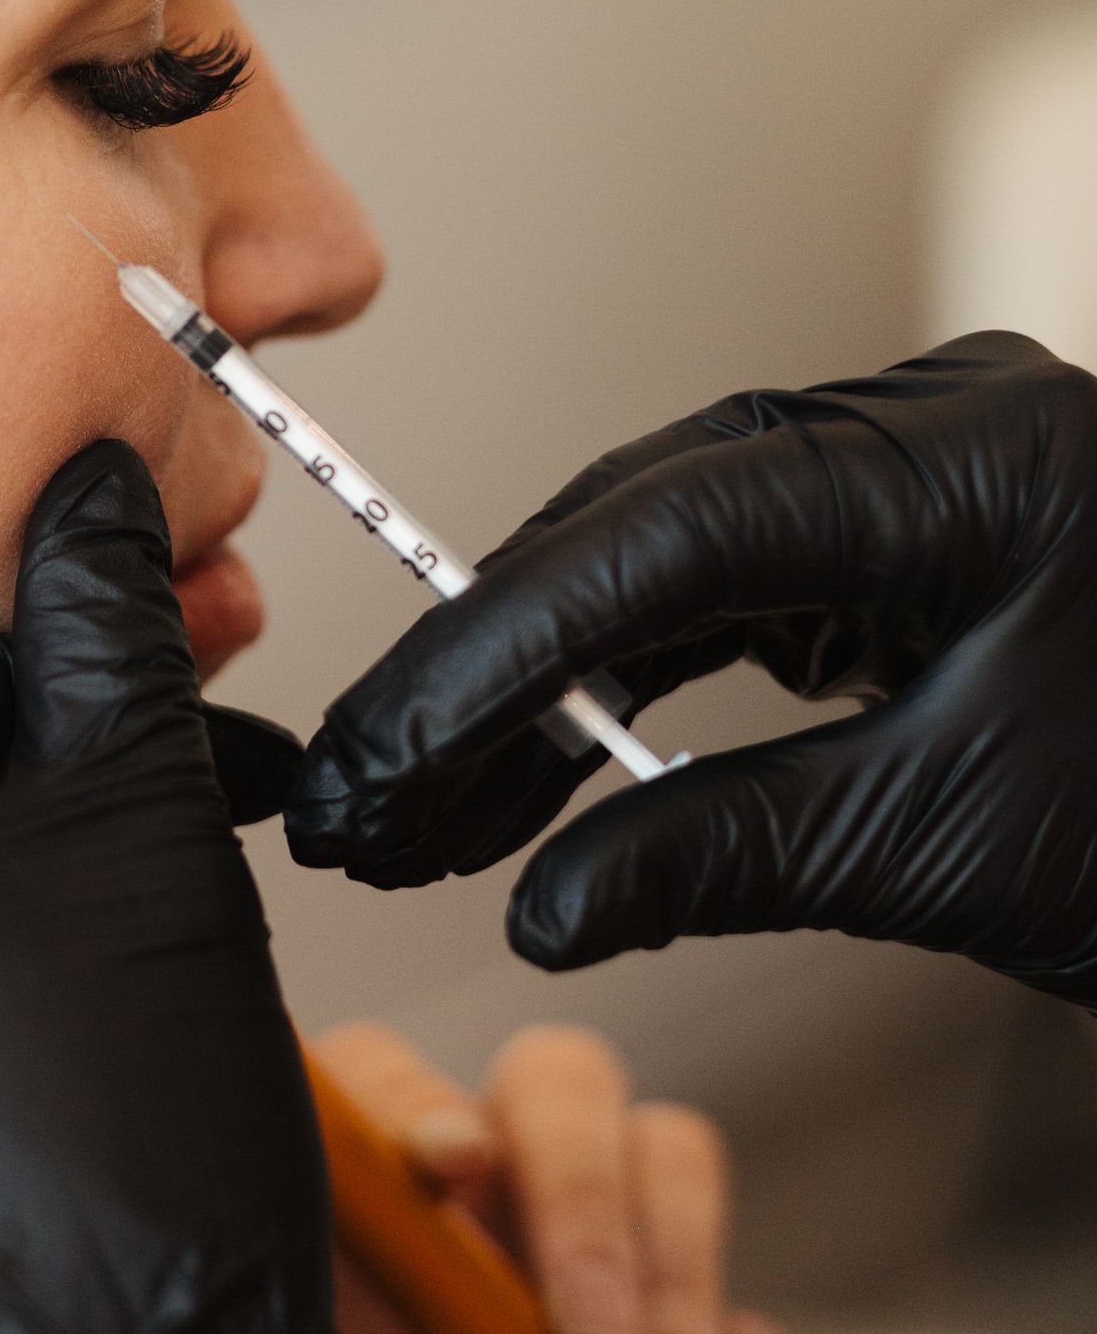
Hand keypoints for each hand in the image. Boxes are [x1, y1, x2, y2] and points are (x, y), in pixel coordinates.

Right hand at [285, 333, 1096, 1002]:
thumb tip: (547, 906)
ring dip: (548, 681)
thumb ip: (729, 853)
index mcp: (967, 459)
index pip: (670, 528)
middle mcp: (934, 427)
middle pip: (646, 522)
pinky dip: (640, 677)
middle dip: (494, 670)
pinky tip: (550, 765)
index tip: (392, 751)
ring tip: (428, 813)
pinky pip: (740, 584)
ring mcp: (926, 469)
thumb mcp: (960, 845)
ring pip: (672, 551)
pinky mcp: (920, 529)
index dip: (502, 645)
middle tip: (367, 798)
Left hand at [325, 1024, 783, 1333]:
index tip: (446, 1163)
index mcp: (375, 1253)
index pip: (379, 1094)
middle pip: (554, 1089)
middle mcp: (494, 1236)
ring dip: (677, 1284)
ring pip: (670, 1162)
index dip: (407, 1094)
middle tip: (590, 1328)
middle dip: (580, 1184)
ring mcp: (617, 1292)